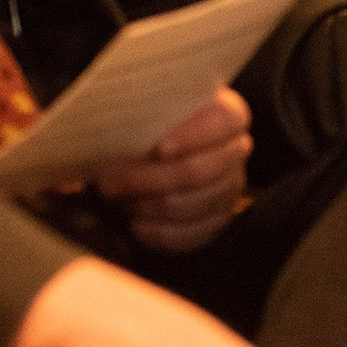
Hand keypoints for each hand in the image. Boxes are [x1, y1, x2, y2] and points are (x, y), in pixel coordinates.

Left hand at [96, 88, 253, 252]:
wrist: (160, 156)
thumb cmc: (154, 126)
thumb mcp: (155, 111)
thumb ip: (149, 115)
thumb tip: (123, 128)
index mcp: (229, 116)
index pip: (222, 122)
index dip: (191, 137)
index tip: (157, 149)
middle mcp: (237, 152)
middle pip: (199, 172)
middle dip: (149, 180)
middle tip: (109, 182)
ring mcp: (230, 189)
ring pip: (189, 206)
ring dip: (146, 205)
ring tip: (117, 199)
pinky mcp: (217, 222)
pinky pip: (187, 235)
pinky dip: (156, 232)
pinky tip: (134, 223)